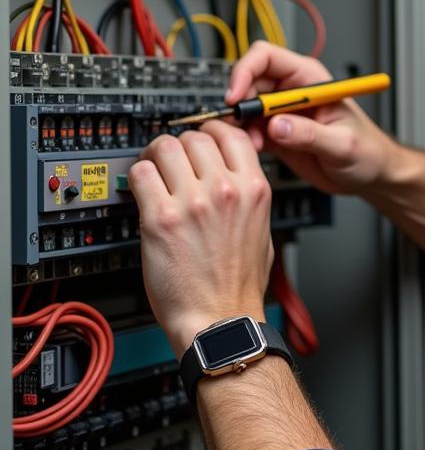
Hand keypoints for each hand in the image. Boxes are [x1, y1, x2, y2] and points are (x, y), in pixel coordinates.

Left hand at [128, 122, 273, 357]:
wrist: (221, 319)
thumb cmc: (240, 285)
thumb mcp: (262, 230)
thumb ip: (248, 198)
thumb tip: (231, 179)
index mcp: (255, 189)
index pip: (231, 134)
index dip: (211, 131)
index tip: (200, 138)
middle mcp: (225, 190)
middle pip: (195, 137)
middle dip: (180, 144)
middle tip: (171, 159)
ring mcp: (193, 202)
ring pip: (165, 147)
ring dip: (156, 156)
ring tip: (152, 171)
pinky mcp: (161, 218)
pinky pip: (141, 174)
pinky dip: (138, 177)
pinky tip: (142, 191)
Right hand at [226, 41, 401, 196]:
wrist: (370, 175)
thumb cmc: (368, 151)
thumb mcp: (343, 143)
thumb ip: (311, 134)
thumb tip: (278, 125)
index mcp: (310, 80)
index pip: (267, 58)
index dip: (245, 71)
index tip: (236, 96)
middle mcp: (292, 92)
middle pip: (249, 82)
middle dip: (239, 103)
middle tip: (239, 126)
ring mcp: (282, 113)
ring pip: (244, 108)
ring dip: (239, 125)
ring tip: (253, 145)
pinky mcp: (276, 134)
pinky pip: (248, 130)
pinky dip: (243, 140)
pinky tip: (254, 151)